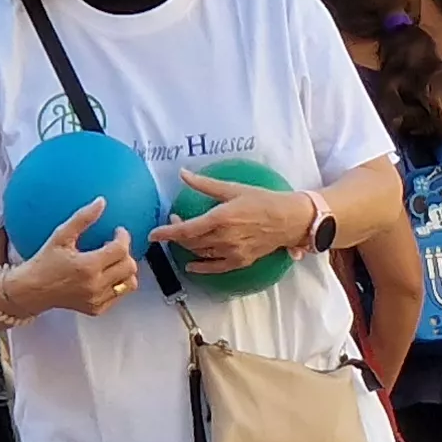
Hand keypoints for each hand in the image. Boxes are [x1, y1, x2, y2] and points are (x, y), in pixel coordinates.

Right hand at [16, 201, 143, 315]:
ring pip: (129, 283)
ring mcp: (97, 299)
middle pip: (129, 267)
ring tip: (112, 261)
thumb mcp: (60, 236)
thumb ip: (82, 218)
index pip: (120, 250)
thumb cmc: (44, 262)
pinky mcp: (96, 309)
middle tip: (114, 246)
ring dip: (125, 270)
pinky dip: (117, 284)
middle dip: (125, 253)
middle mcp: (95, 285)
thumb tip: (101, 202)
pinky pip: (119, 295)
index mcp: (87, 266)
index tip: (118, 231)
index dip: (123, 237)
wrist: (31, 290)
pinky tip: (104, 275)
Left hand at [149, 171, 316, 270]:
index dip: (167, 232)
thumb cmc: (263, 200)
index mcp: (221, 218)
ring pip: (200, 254)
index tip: (152, 235)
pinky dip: (201, 267)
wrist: (289, 220)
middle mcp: (224, 238)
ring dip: (187, 247)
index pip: (186, 229)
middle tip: (175, 222)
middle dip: (176, 234)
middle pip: (190, 242)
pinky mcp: (240, 261)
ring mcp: (232, 252)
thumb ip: (204, 184)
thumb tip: (183, 174)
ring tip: (184, 237)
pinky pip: (215, 268)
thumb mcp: (232, 188)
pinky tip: (191, 265)